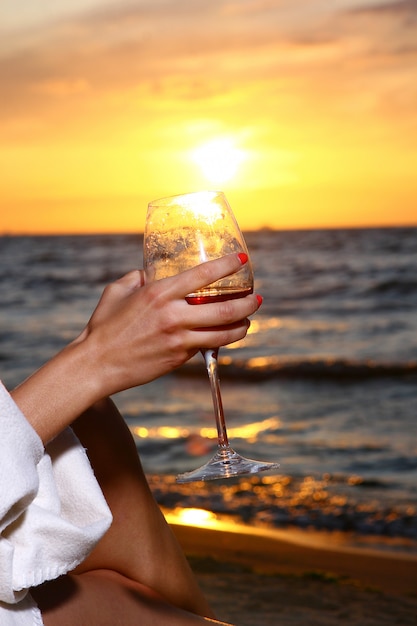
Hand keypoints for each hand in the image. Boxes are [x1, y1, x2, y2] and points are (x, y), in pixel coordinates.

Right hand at [82, 253, 261, 395]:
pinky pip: (206, 346)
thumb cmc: (104, 326)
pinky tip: (226, 335)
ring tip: (249, 320)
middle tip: (256, 298)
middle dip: (248, 303)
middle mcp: (173, 315)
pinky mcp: (178, 357)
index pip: (202, 275)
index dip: (227, 266)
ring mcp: (178, 339)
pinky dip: (220, 340)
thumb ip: (138, 277)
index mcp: (159, 293)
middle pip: (224, 309)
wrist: (97, 363)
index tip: (242, 260)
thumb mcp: (118, 291)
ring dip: (242, 326)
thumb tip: (150, 272)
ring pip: (223, 333)